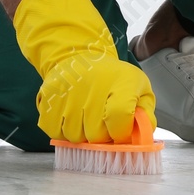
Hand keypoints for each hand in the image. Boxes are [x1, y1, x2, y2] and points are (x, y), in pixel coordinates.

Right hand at [14, 0, 155, 143]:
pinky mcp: (48, 100)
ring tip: (87, 118)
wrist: (78, 57)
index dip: (120, 132)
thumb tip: (142, 135)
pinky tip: (71, 117)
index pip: (119, 118)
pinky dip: (63, 131)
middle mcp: (92, 88)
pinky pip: (55, 132)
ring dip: (82, 134)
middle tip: (103, 122)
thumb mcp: (138, 87)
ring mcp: (67, 94)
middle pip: (96, 134)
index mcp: (120, 83)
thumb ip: (145, 112)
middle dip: (103, 136)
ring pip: (75, 136)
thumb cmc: (111, 77)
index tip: (120, 130)